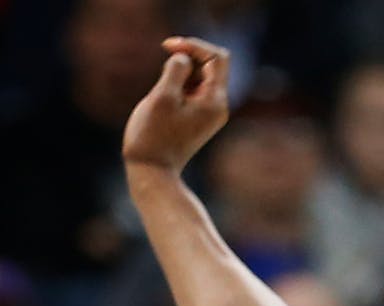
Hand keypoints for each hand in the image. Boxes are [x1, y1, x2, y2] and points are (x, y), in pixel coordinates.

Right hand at [122, 37, 231, 171]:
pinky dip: (179, 83)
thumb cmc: (154, 135)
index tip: (168, 46)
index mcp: (215, 100)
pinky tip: (164, 96)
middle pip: (212, 65)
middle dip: (188, 56)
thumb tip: (185, 58)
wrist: (153, 171)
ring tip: (162, 90)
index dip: (194, 45)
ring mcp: (210, 112)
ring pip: (201, 77)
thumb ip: (176, 70)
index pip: (217, 58)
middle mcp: (218, 106)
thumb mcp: (163, 96)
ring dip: (181, 71)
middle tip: (164, 66)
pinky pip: (193, 90)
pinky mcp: (198, 117)